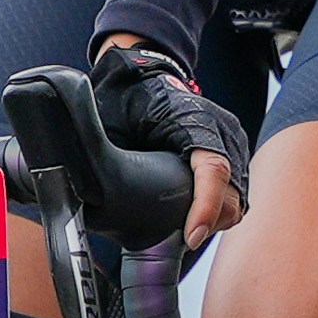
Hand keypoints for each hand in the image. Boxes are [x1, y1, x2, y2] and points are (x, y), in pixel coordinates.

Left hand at [85, 35, 252, 249]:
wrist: (145, 78)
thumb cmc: (128, 98)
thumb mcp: (110, 124)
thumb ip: (101, 156)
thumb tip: (81, 196)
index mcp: (195, 119)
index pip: (214, 169)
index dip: (205, 207)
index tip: (190, 237)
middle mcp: (223, 130)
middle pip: (231, 192)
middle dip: (207, 223)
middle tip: (176, 240)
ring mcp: (232, 144)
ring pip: (236, 198)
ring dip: (213, 220)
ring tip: (182, 231)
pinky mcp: (233, 156)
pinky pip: (235, 194)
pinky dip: (217, 211)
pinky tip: (193, 219)